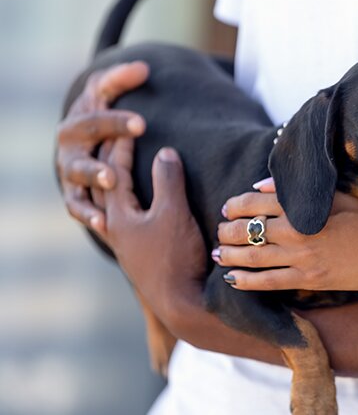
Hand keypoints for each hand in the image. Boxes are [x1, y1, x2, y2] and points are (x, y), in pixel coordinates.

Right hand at [56, 62, 147, 235]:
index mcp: (82, 111)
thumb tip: (144, 68)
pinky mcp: (73, 193)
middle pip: (85, 133)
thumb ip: (123, 80)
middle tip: (132, 138)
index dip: (118, 116)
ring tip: (112, 179)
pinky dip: (87, 214)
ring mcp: (70, 167)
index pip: (97, 107)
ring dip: (94, 174)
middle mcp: (71, 139)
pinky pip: (77, 205)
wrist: (87, 143)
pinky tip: (103, 223)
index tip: (143, 122)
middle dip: (109, 132)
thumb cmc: (107, 117)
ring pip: (78, 171)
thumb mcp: (110, 94)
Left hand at [103, 138, 206, 321]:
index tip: (130, 127)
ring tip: (112, 174)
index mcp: (119, 216)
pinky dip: (120, 207)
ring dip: (109, 186)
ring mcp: (125, 246)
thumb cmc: (176, 258)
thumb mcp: (174, 213)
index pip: (116, 172)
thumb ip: (168, 180)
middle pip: (103, 188)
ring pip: (107, 208)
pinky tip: (129, 213)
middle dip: (108, 162)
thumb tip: (164, 152)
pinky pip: (119, 223)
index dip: (123, 147)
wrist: (180, 303)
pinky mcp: (138, 257)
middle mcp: (115, 230)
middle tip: (114, 141)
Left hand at [216, 180, 357, 290]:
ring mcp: (302, 259)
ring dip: (230, 255)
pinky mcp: (309, 281)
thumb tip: (261, 187)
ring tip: (218, 254)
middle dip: (228, 231)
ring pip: (252, 257)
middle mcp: (298, 233)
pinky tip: (231, 279)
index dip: (237, 205)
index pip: (257, 202)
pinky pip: (268, 282)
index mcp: (304, 208)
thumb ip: (299, 192)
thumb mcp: (338, 197)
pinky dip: (246, 281)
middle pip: (249, 230)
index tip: (227, 208)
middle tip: (220, 231)